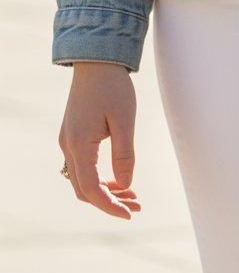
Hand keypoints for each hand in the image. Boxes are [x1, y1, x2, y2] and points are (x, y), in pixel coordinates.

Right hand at [58, 62, 141, 218]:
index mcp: (79, 145)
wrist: (96, 59)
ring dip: (105, 191)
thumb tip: (125, 186)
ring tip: (132, 195)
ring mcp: (68, 141)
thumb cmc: (113, 87)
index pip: (92, 189)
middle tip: (136, 206)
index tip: (130, 214)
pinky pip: (82, 166)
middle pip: (84, 190)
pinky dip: (99, 177)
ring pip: (82, 179)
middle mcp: (68, 146)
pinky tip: (118, 177)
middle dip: (109, 202)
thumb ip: (124, 156)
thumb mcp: (125, 121)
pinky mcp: (72, 135)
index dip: (110, 206)